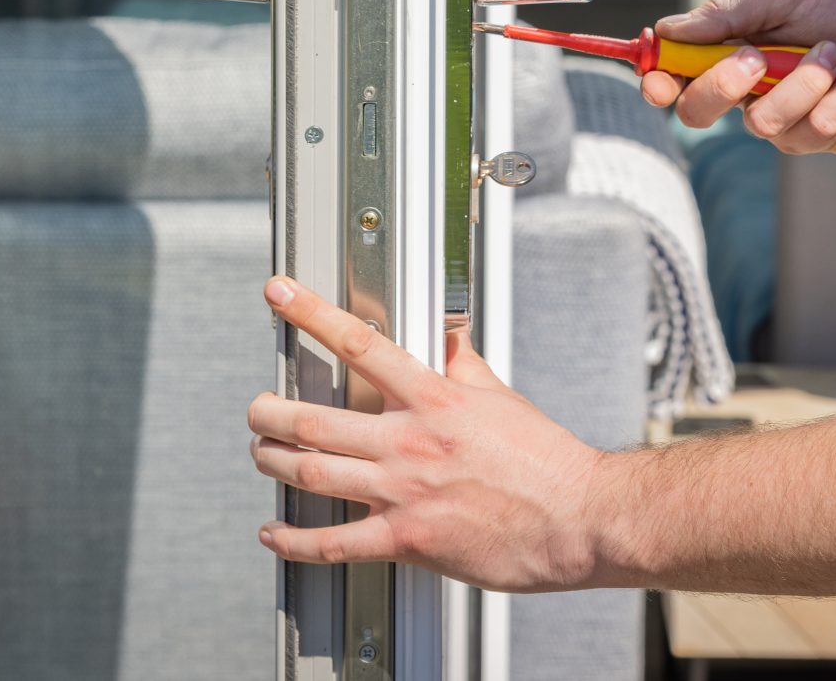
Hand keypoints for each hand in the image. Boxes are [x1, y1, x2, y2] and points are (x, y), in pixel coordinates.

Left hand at [248, 276, 608, 592]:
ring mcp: (404, 491)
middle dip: (269, 412)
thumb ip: (464, 364)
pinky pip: (334, 542)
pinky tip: (276, 533)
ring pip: (312, 472)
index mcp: (434, 398)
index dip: (311, 313)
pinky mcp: (408, 539)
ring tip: (260, 453)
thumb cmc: (546, 461)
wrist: (578, 517)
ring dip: (272, 461)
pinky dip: (294, 540)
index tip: (279, 294)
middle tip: (257, 408)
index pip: (360, 343)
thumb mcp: (501, 396)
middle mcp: (411, 440)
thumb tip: (449, 335)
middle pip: (314, 419)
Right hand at [640, 0, 835, 154]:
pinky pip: (813, 131)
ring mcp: (784, 118)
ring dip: (806, 81)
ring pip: (763, 122)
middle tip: (755, 59)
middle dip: (721, 86)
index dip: (657, 81)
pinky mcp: (821, 139)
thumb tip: (668, 29)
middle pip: (698, 111)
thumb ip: (726, 13)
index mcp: (731, 48)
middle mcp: (750, 88)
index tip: (656, 80)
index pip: (676, 74)